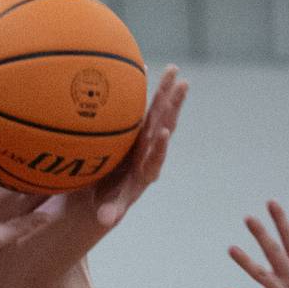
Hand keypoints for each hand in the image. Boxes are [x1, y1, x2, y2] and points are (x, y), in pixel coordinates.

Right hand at [92, 66, 187, 227]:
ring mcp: (146, 136)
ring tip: (175, 70)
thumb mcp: (107, 207)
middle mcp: (150, 151)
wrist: (109, 190)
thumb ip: (109, 212)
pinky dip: (145, 89)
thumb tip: (105, 221)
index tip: (164, 134)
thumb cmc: (108, 200)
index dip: (160, 147)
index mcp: (145, 171)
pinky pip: (143, 105)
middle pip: (163, 127)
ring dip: (166, 92)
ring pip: (157, 112)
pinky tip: (146, 66)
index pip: (155, 158)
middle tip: (183, 86)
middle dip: (172, 107)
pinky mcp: (138, 127)